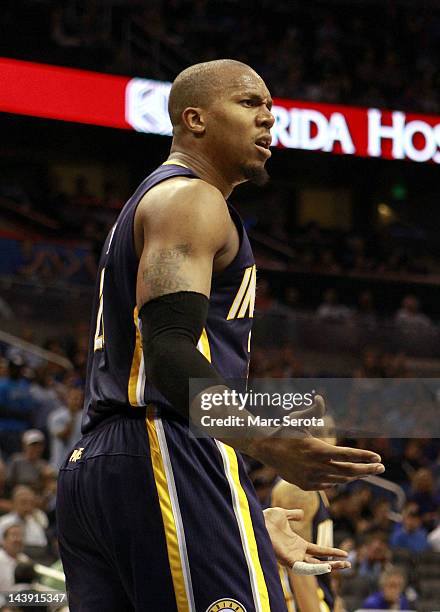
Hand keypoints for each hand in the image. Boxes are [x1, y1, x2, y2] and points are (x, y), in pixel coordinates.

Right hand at [247, 396, 383, 489]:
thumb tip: (319, 398)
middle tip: (381, 467)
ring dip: (354, 475)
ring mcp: (311, 478)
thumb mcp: (298, 418)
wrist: (265, 449)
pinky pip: (327, 485)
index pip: (348, 454)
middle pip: (349, 471)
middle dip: (368, 469)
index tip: (378, 457)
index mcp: (318, 449)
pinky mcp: (305, 485)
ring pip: (340, 480)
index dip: (365, 456)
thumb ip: (313, 411)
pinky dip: (337, 480)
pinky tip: (344, 476)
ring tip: (365, 470)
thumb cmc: (284, 430)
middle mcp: (316, 466)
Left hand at [263, 507, 349, 571]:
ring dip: (330, 567)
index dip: (331, 552)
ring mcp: (293, 558)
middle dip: (335, 564)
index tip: (345, 553)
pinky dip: (315, 568)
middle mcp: (297, 553)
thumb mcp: (283, 515)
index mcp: (298, 544)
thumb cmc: (266, 519)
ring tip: (344, 565)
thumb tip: (302, 513)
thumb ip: (293, 515)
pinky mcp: (288, 561)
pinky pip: (304, 568)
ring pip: (315, 567)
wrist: (256, 520)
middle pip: (320, 562)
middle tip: (349, 564)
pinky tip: (327, 566)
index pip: (319, 551)